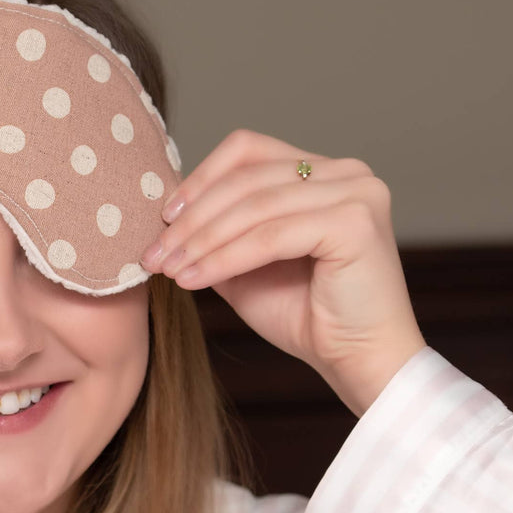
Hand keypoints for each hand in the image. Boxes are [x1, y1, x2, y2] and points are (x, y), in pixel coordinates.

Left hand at [139, 129, 426, 416]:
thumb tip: (166, 218)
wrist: (357, 361)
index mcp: (324, 172)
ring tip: (169, 269)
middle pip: (246, 177)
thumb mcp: (246, 265)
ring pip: (254, 206)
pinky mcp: (356, 222)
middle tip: (154, 254)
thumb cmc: (307, 316)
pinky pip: (269, 236)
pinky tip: (194, 280)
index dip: (200, 179)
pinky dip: (224, 258)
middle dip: (191, 219)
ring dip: (201, 240)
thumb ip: (218, 233)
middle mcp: (346, 171)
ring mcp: (357, 192)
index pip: (248, 151)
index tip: (163, 218)